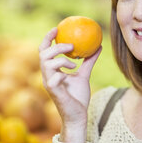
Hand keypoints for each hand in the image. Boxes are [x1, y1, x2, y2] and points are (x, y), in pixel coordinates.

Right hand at [39, 27, 101, 142]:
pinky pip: (53, 78)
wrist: (78, 114)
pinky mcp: (53, 91)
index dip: (48, 38)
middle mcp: (47, 75)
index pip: (45, 51)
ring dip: (61, 59)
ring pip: (46, 63)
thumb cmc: (78, 96)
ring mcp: (48, 83)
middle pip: (43, 54)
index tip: (57, 28)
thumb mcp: (85, 74)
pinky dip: (61, 73)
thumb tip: (98, 46)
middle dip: (55, 46)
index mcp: (52, 70)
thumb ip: (89, 61)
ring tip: (73, 63)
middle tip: (71, 45)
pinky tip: (71, 72)